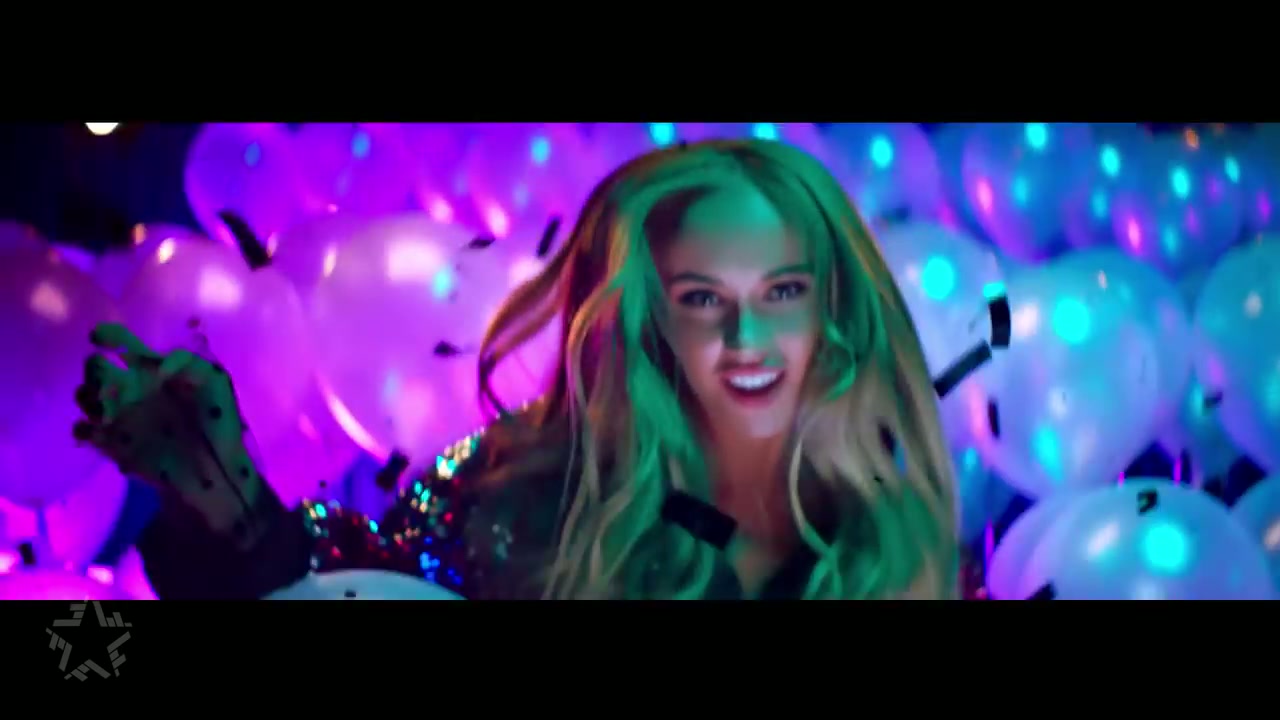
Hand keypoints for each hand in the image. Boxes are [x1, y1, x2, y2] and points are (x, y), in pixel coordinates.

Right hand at [73, 322, 270, 550]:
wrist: (216, 467)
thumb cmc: (218, 419)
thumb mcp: (214, 382)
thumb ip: (188, 364)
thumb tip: (156, 368)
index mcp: (153, 370)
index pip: (122, 345)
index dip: (107, 337)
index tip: (99, 339)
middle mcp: (131, 388)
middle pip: (95, 369)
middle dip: (94, 370)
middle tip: (111, 383)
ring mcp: (119, 415)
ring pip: (85, 396)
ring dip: (87, 397)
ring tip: (108, 408)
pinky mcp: (111, 443)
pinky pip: (83, 430)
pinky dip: (85, 427)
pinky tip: (103, 429)